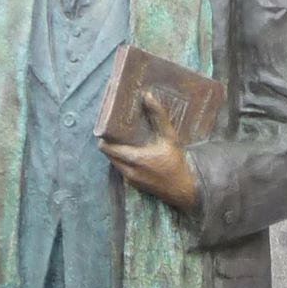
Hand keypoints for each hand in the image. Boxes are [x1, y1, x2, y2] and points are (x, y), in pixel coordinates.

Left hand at [100, 92, 198, 212]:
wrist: (183, 191)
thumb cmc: (176, 163)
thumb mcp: (170, 138)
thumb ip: (158, 117)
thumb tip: (147, 96)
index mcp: (133, 158)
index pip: (106, 148)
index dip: (104, 136)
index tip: (108, 125)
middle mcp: (127, 170)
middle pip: (108, 154)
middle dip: (109, 143)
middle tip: (115, 130)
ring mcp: (129, 179)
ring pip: (114, 162)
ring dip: (116, 152)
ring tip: (124, 139)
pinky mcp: (133, 184)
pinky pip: (122, 169)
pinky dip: (123, 161)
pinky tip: (133, 152)